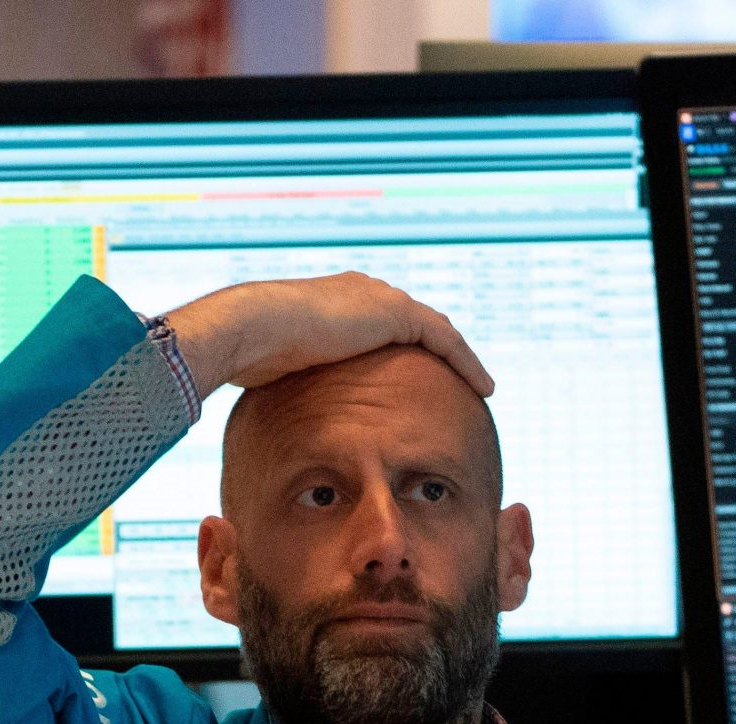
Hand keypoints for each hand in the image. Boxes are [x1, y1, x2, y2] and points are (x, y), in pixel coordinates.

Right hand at [162, 273, 494, 397]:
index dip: (402, 348)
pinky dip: (467, 362)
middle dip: (439, 349)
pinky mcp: (396, 315)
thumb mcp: (275, 369)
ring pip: (437, 331)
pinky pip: (446, 341)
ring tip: (480, 384)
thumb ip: (289, 382)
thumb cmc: (251, 354)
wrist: (254, 326)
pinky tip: (484, 387)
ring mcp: (381, 300)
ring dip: (460, 358)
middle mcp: (364, 293)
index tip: (414, 375)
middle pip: (416, 323)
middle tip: (458, 379)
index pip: (381, 324)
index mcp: (337, 302)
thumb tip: (276, 418)